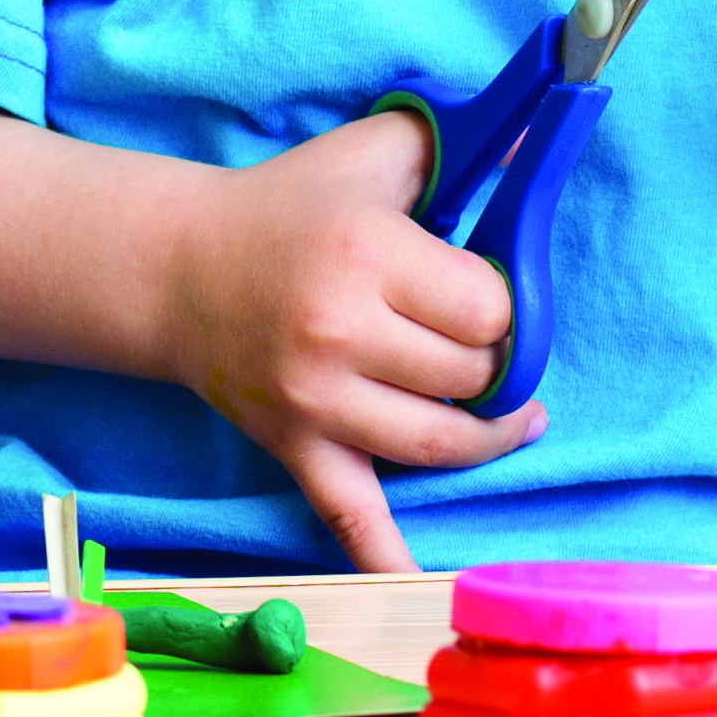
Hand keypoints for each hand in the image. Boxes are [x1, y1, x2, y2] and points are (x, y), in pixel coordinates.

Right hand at [153, 111, 546, 570]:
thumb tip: (539, 133)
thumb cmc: (289, 207)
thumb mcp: (372, 154)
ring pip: (441, 444)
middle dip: (488, 361)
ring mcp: (316, 401)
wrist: (178, 268)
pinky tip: (422, 583)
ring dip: (481, 432)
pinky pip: (349, 515)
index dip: (500, 300)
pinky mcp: (296, 447)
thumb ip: (458, 141)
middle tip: (471, 337)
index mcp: (363, 254)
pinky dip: (386, 555)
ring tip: (499, 411)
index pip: (488, 308)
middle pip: (473, 379)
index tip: (477, 284)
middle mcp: (338, 332)